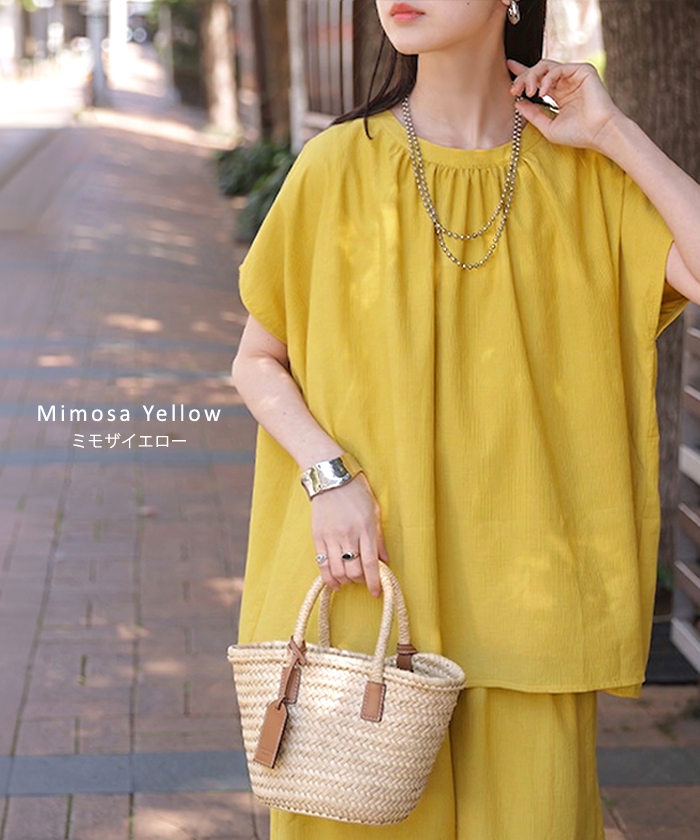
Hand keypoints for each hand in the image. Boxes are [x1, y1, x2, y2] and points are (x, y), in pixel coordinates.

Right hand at [311, 472, 389, 597]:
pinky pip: (322, 564)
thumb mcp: (375, 511)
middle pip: (353, 570)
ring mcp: (331, 536)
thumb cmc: (356, 491)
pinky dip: (328, 577)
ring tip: (349, 580)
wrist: (331, 477)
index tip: (376, 592)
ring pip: (337, 571)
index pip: (370, 563)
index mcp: (366, 528)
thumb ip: (379, 537)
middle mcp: (348, 535)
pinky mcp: (318, 536)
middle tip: (363, 580)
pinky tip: (334, 582)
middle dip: (360, 581)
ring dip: (344, 580)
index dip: (374, 582)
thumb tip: (384, 560)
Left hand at [507, 58, 623, 152]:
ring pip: (546, 66)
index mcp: (558, 95)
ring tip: (529, 91)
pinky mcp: (583, 70)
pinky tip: (543, 92)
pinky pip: (559, 68)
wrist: (598, 133)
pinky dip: (548, 78)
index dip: (523, 72)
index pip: (538, 79)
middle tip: (514, 89)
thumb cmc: (578, 134)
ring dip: (533, 76)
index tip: (508, 66)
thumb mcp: (548, 126)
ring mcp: (574, 76)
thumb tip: (517, 103)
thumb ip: (533, 114)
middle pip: (538, 71)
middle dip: (523, 77)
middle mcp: (565, 83)